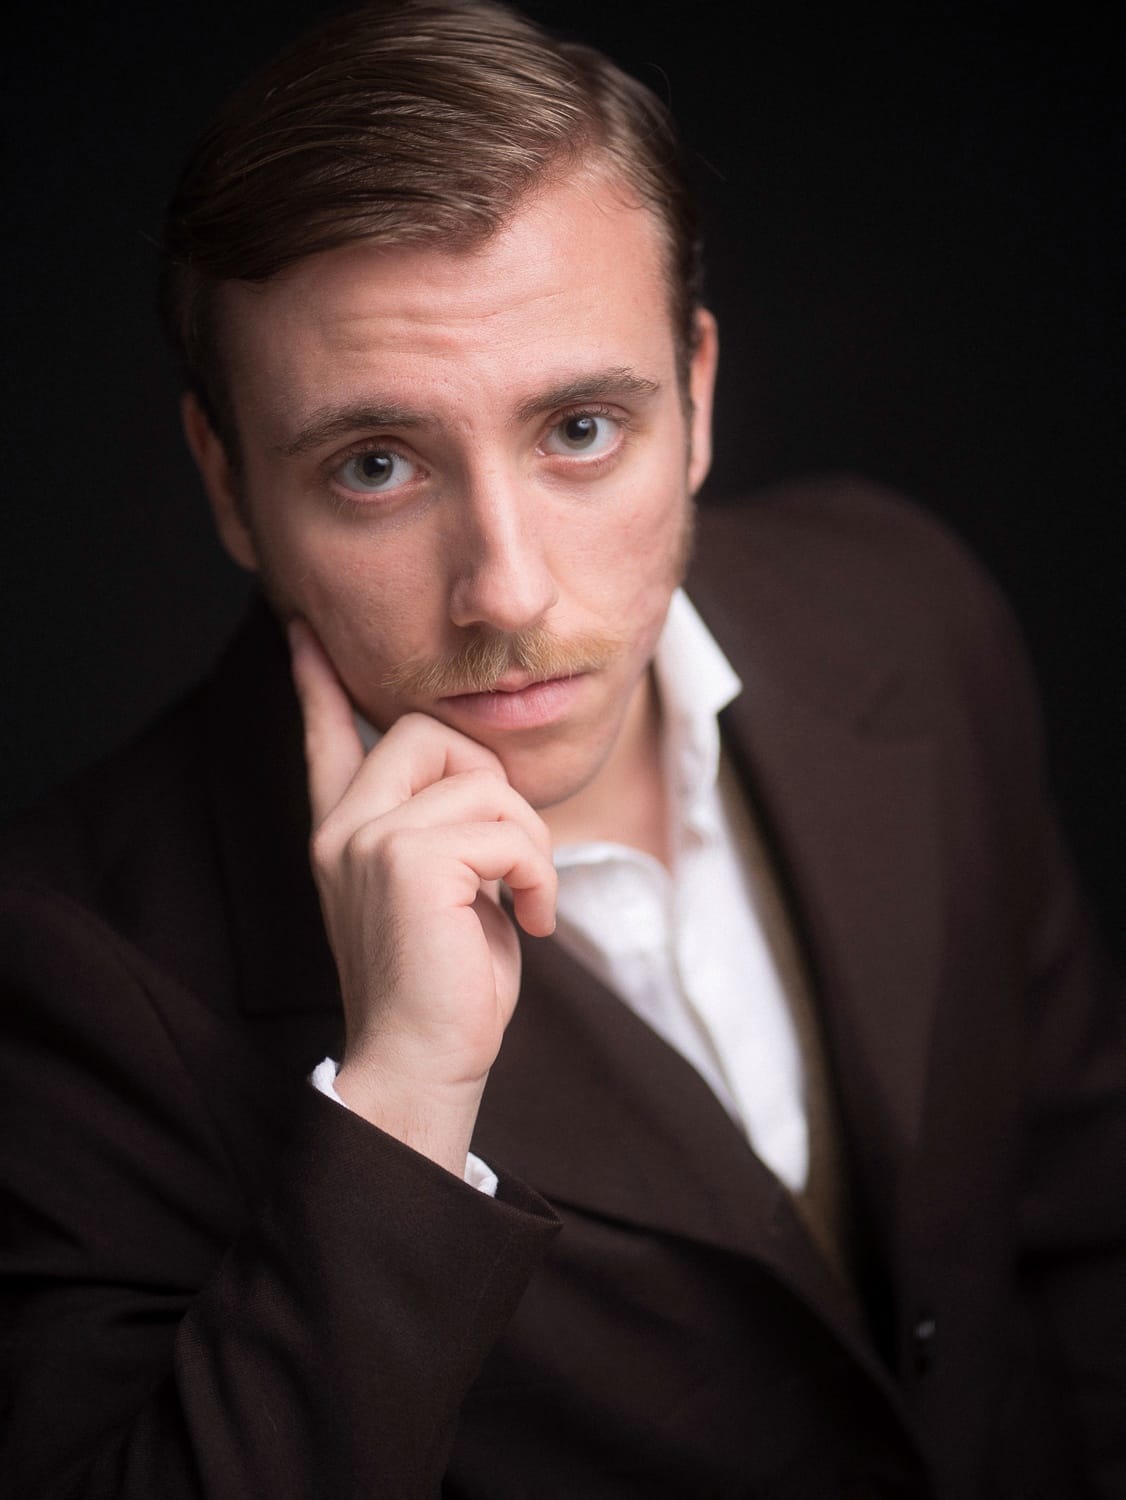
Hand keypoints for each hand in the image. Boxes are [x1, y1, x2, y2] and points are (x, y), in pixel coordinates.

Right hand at [288, 620, 556, 1174]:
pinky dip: (539, 874)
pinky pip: (506, 829)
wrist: (424, 1065)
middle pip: (427, 730)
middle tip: (508, 858)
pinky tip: (532, 920)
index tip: (300, 630)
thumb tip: (484, 782)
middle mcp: (344, 829)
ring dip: (529, 844)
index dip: (317, 683)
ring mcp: (368, 841)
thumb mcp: (446, 893)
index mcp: (345, 834)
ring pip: (482, 782)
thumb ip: (445, 830)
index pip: (327, 739)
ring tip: (525, 902)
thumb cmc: (449, 987)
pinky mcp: (406, 861)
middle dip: (492, 781)